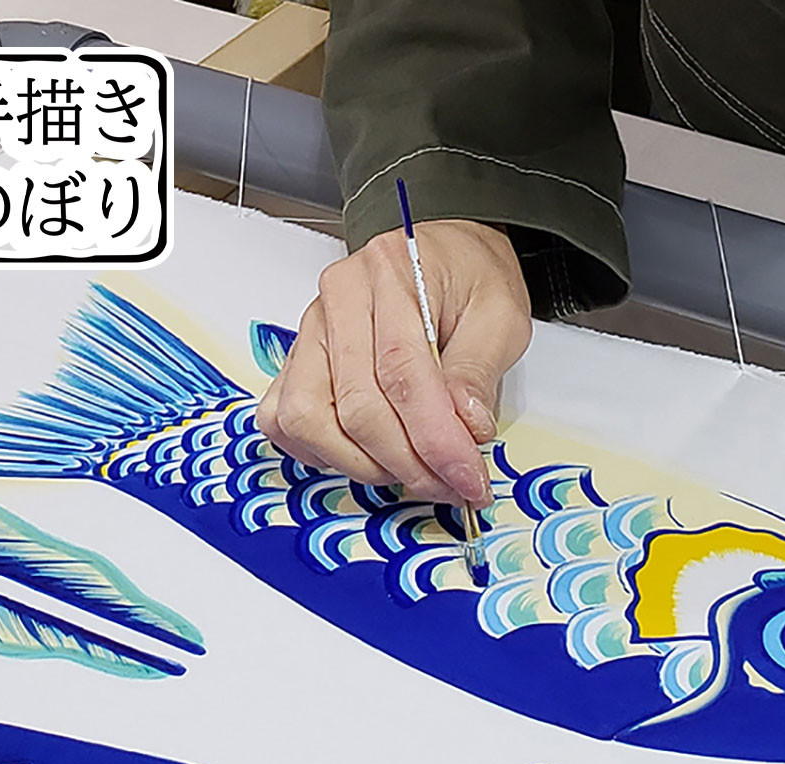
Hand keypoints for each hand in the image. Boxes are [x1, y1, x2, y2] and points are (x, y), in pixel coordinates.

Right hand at [256, 219, 531, 506]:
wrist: (444, 256)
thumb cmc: (468, 279)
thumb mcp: (501, 314)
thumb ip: (478, 372)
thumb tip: (465, 430)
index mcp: (392, 273)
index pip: (402, 373)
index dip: (435, 439)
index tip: (467, 478)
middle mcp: (339, 299)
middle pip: (356, 406)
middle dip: (407, 463)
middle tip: (450, 485)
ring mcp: (310, 331)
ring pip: (310, 420)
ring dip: (363, 464)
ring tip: (411, 471)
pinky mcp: (297, 360)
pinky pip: (283, 420)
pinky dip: (320, 451)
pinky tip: (364, 455)